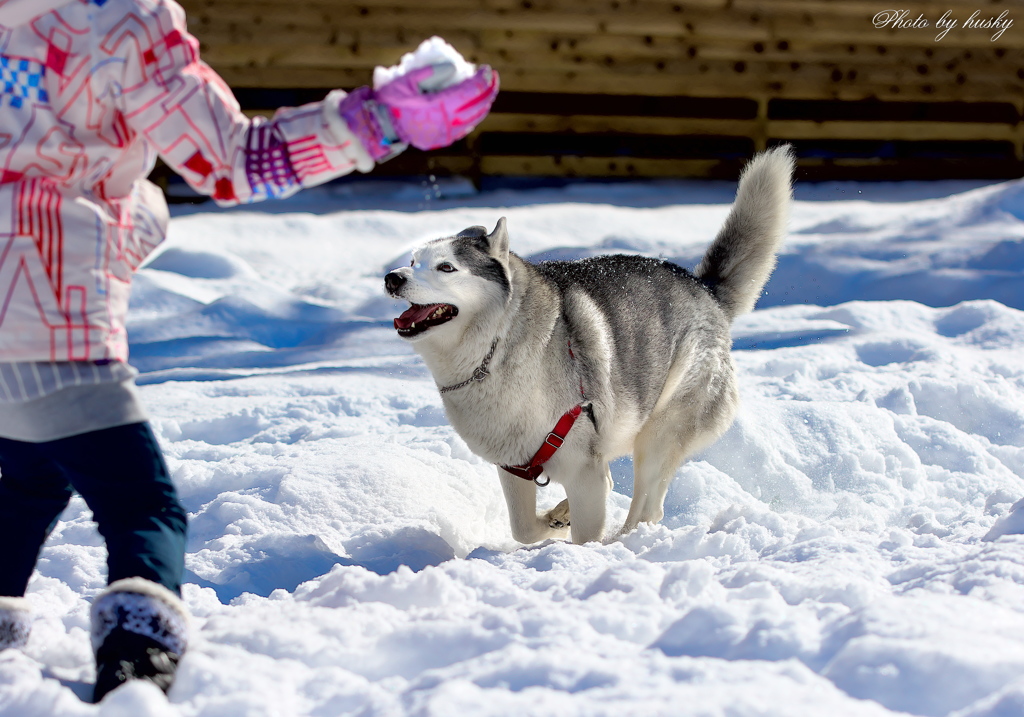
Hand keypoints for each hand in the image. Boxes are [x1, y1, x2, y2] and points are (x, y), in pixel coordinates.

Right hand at [377, 64, 498, 150]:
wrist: (381, 129)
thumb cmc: (391, 102)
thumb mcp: (407, 81)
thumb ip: (431, 73)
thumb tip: (453, 67)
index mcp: (439, 105)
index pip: (471, 91)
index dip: (483, 79)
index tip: (486, 69)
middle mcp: (447, 121)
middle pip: (478, 105)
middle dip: (488, 90)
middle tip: (491, 77)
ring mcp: (446, 133)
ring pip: (474, 118)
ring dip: (483, 104)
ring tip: (486, 92)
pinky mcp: (442, 140)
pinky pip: (464, 128)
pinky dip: (473, 117)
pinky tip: (473, 108)